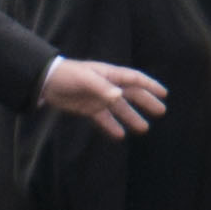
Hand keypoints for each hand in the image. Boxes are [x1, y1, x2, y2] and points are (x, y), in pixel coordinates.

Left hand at [40, 57, 164, 135]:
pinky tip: (120, 135)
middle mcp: (108, 86)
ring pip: (120, 109)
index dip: (150, 86)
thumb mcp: (85, 79)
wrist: (46, 82)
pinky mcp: (89, 108)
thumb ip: (102, 89)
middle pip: (132, 95)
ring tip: (144, 128)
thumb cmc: (68, 75)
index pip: (135, 79)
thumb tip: (119, 97)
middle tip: (161, 112)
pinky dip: (112, 126)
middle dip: (146, 103)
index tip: (164, 93)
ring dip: (131, 118)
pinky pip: (104, 119)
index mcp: (110, 75)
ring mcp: (99, 98)